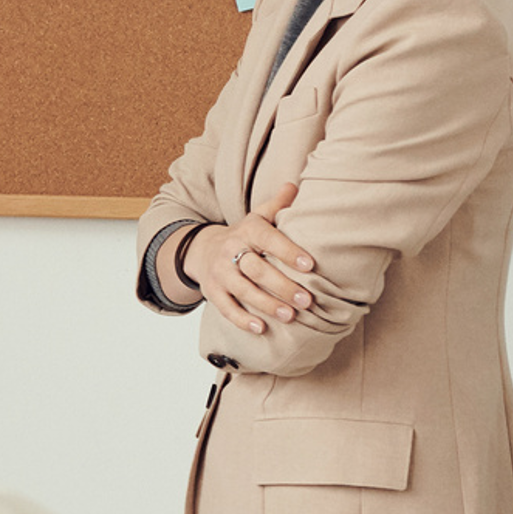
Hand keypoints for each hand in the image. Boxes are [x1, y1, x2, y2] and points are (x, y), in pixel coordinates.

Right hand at [185, 183, 318, 335]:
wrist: (202, 250)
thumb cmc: (243, 236)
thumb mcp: (258, 218)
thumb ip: (277, 205)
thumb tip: (294, 185)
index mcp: (247, 230)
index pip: (268, 239)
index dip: (288, 252)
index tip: (310, 265)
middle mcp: (230, 250)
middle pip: (256, 269)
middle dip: (282, 286)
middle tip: (307, 300)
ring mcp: (219, 273)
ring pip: (243, 290)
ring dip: (267, 304)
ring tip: (291, 316)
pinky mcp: (212, 292)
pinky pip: (226, 308)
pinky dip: (242, 319)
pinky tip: (260, 328)